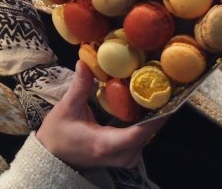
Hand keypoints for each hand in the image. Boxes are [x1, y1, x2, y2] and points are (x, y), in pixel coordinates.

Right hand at [36, 63, 163, 169]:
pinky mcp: (124, 156)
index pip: (140, 133)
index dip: (157, 117)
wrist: (53, 157)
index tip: (169, 98)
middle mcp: (120, 155)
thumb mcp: (67, 108)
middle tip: (164, 85)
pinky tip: (145, 105)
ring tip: (156, 92)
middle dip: (157, 110)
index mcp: (106, 144)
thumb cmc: (58, 135)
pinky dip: (145, 123)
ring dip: (152, 116)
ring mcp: (124, 158)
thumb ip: (80, 87)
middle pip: (148, 134)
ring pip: (147, 137)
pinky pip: (141, 139)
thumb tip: (85, 62)